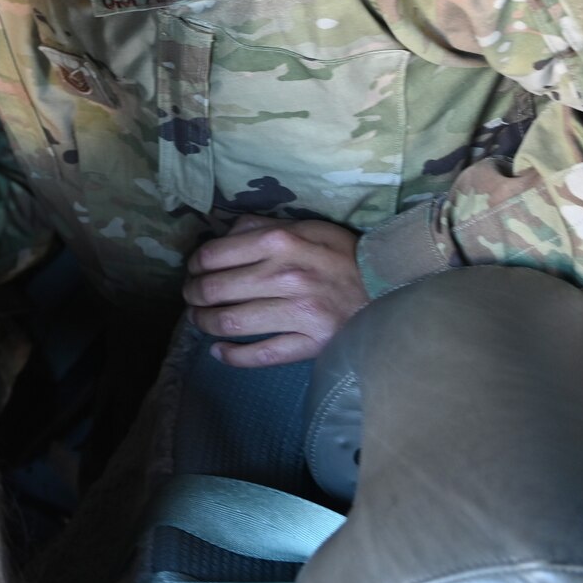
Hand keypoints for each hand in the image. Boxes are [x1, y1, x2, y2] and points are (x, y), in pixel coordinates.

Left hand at [182, 215, 368, 367]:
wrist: (390, 287)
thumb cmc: (342, 254)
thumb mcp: (305, 227)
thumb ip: (262, 227)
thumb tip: (224, 235)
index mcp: (280, 242)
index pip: (213, 256)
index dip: (195, 265)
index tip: (194, 271)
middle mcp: (285, 276)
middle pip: (214, 290)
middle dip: (193, 295)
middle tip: (192, 297)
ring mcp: (298, 312)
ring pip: (230, 322)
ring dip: (204, 322)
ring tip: (199, 320)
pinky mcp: (310, 343)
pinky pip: (261, 354)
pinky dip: (231, 356)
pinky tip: (218, 351)